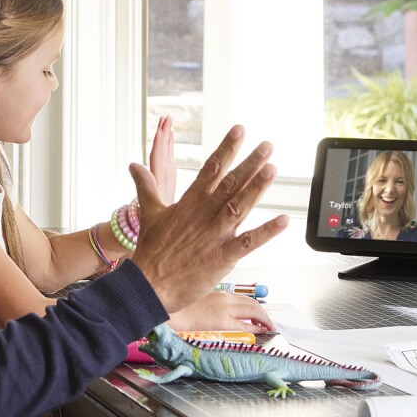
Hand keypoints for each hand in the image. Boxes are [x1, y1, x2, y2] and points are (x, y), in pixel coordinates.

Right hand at [130, 124, 287, 313]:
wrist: (148, 284)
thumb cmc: (151, 251)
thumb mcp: (149, 213)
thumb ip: (146, 187)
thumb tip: (134, 165)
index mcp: (189, 203)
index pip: (211, 169)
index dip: (226, 149)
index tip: (239, 131)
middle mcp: (204, 215)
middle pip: (230, 184)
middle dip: (250, 163)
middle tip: (267, 146)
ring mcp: (214, 236)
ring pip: (239, 207)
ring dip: (257, 189)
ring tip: (272, 169)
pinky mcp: (222, 257)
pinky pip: (248, 242)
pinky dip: (266, 232)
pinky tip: (282, 220)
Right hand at [167, 292, 274, 333]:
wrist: (166, 314)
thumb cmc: (176, 311)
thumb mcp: (196, 303)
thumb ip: (211, 306)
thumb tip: (218, 316)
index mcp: (216, 292)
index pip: (242, 297)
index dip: (254, 306)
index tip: (259, 315)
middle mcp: (223, 298)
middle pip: (252, 303)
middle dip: (264, 313)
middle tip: (269, 323)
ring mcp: (223, 309)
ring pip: (253, 310)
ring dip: (264, 319)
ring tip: (269, 328)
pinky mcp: (221, 322)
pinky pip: (245, 325)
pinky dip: (256, 327)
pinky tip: (261, 332)